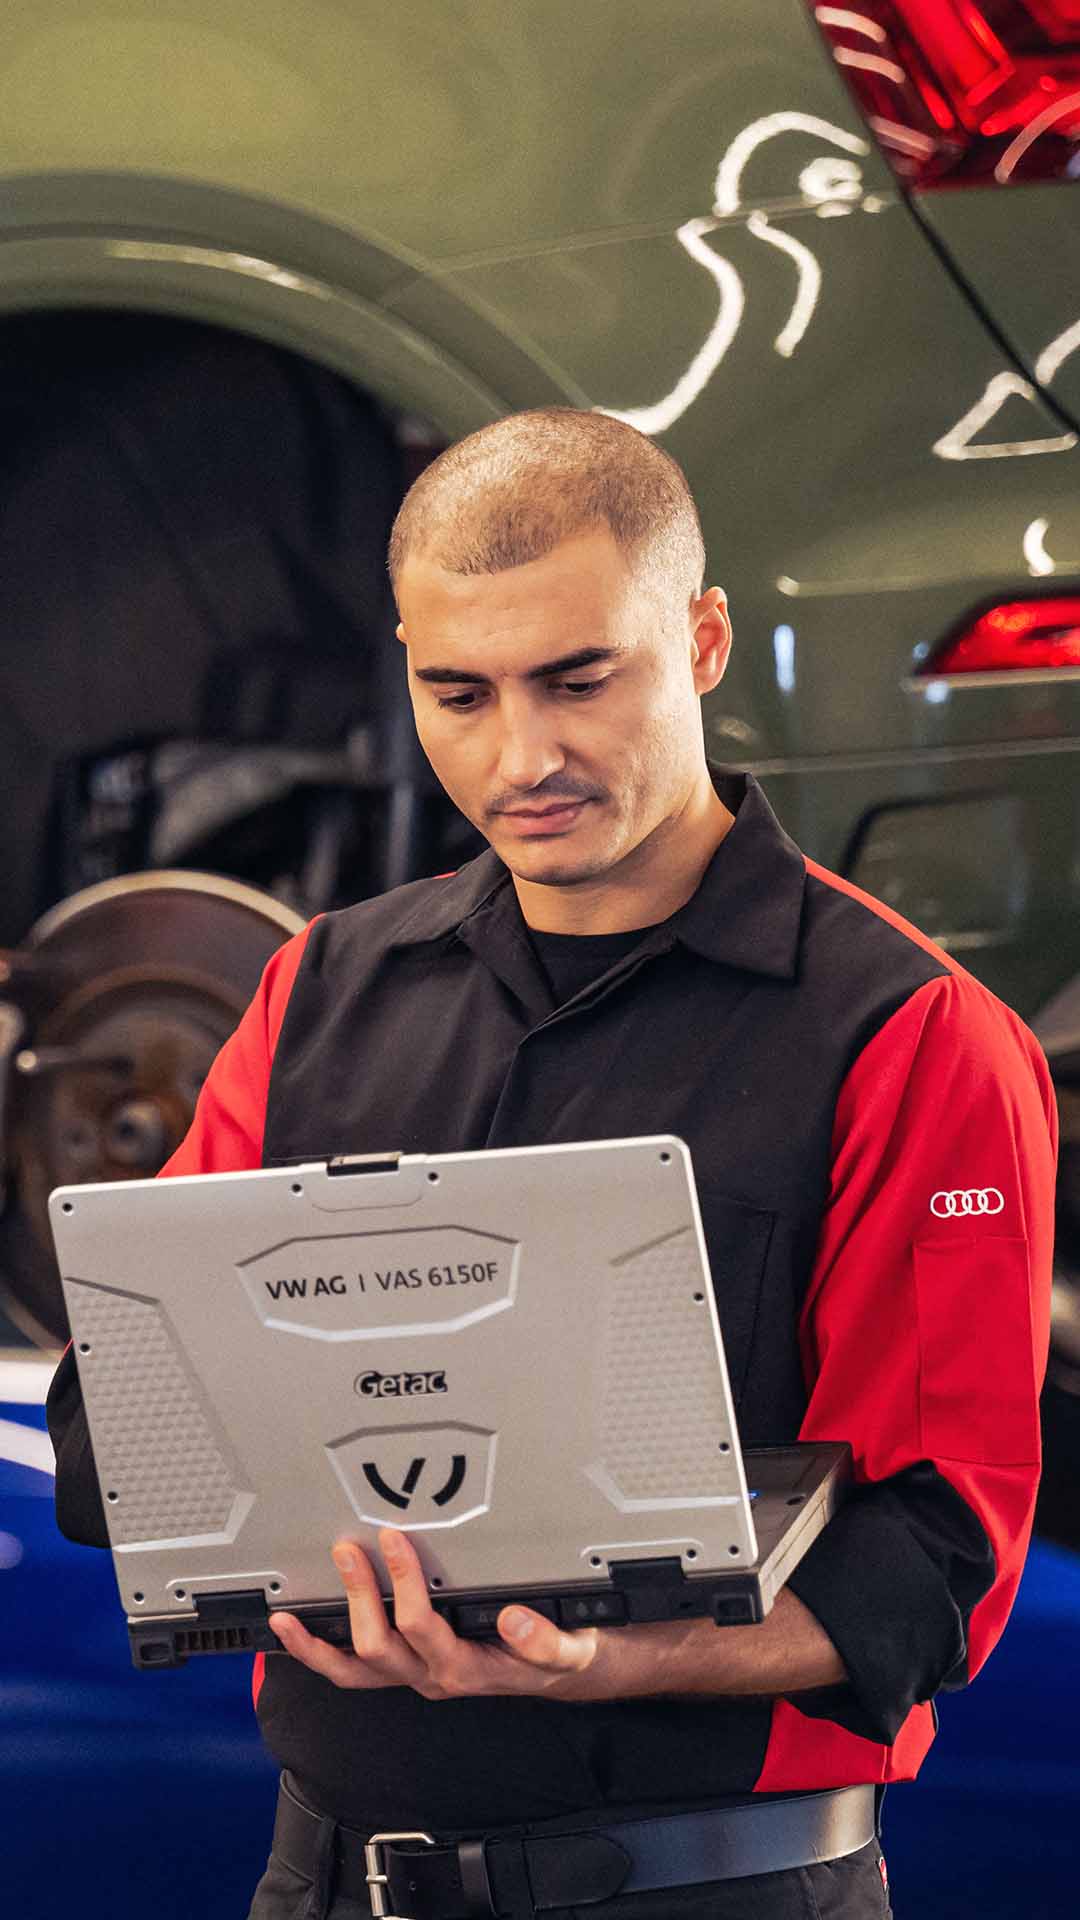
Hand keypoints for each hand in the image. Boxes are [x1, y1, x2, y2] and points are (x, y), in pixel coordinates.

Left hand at [268, 1529, 599, 1698]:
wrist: (557, 1672)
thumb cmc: (558, 1654)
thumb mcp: (569, 1647)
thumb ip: (545, 1639)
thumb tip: (514, 1619)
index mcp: (466, 1668)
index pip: (423, 1626)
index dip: (402, 1583)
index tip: (393, 1539)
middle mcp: (432, 1676)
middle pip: (378, 1647)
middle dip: (357, 1596)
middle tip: (346, 1550)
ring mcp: (414, 1676)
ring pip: (353, 1672)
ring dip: (318, 1645)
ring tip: (287, 1618)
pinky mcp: (404, 1669)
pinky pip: (352, 1673)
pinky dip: (320, 1656)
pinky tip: (297, 1636)